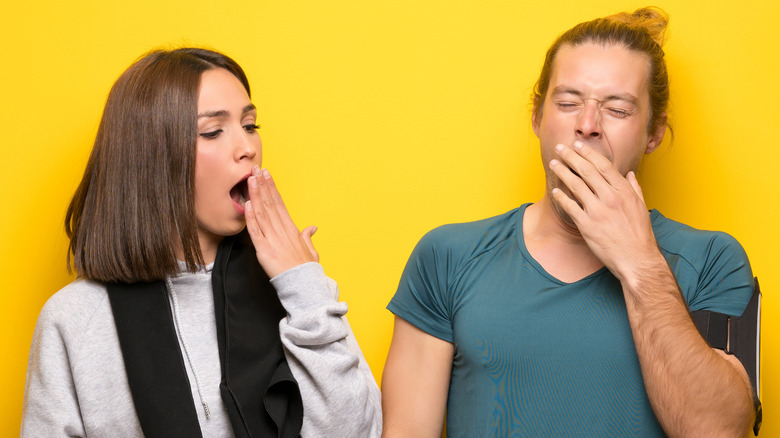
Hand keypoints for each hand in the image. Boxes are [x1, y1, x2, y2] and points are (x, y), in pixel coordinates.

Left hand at [244, 166, 318, 277]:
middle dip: (262, 185)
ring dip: (255, 195)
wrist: (304, 285)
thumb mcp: (311, 250)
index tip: (266, 175)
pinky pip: (255, 232)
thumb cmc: (307, 269)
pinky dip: (250, 218)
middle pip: (270, 203)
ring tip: (249, 180)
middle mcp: (282, 230)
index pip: (280, 203)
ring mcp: (272, 239)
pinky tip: (247, 205)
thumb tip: (312, 227)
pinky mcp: (264, 250)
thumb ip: (308, 237)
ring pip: (262, 213)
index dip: (272, 188)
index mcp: (292, 228)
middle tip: (255, 169)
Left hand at [549, 141, 659, 281]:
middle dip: (571, 157)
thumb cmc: (639, 235)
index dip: (588, 153)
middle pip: (587, 171)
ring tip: (553, 163)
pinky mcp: (587, 226)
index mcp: (624, 191)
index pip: (603, 166)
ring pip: (576, 185)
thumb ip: (634, 188)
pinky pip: (570, 207)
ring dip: (563, 172)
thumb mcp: (641, 207)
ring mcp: (598, 211)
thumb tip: (629, 174)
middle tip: (560, 147)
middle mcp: (611, 198)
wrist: (637, 260)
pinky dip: (561, 197)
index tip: (578, 145)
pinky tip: (555, 190)